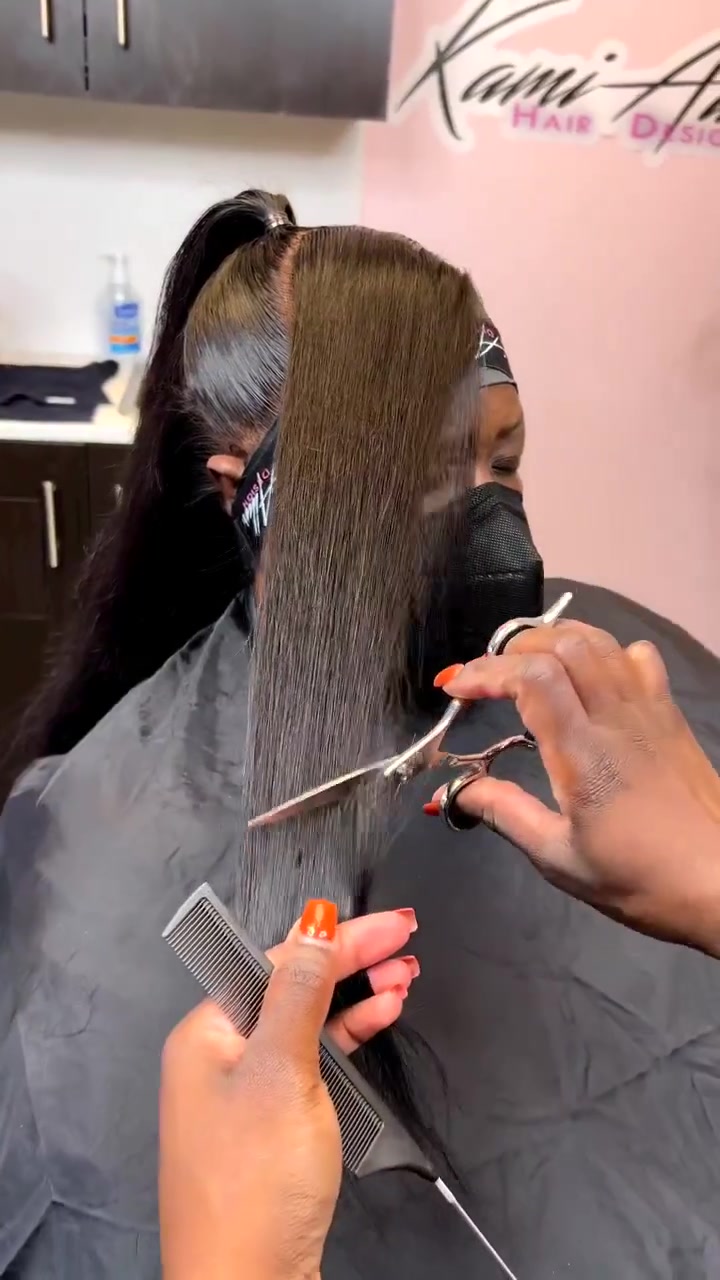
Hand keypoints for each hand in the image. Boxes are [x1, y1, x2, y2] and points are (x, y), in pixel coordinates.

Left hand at [159, 902, 418, 1279]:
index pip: (278, 962)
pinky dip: (348, 1041)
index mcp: (206, 1032)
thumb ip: (301, 992)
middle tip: (405, 941)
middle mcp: (219, 1056)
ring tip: (404, 978)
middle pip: (293, 987)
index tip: (391, 923)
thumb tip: (313, 924)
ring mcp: (245, 1094)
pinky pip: (312, 1063)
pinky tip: (379, 1021)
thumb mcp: (282, 1072)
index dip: (338, 938)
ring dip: (356, 998)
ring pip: (307, 1024)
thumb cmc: (254, 1184)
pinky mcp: (271, 1129)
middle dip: (352, 962)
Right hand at [429, 623, 719, 953]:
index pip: (530, 676)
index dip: (484, 671)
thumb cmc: (640, 880)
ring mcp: (649, 711)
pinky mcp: (671, 716)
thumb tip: (451, 792)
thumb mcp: (559, 857)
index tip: (454, 690)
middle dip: (512, 648)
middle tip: (484, 679)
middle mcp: (616, 717)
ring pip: (600, 641)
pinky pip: (638, 658)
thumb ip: (504, 813)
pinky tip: (590, 676)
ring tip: (525, 664)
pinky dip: (604, 650)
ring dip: (553, 639)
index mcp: (582, 752)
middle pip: (562, 643)